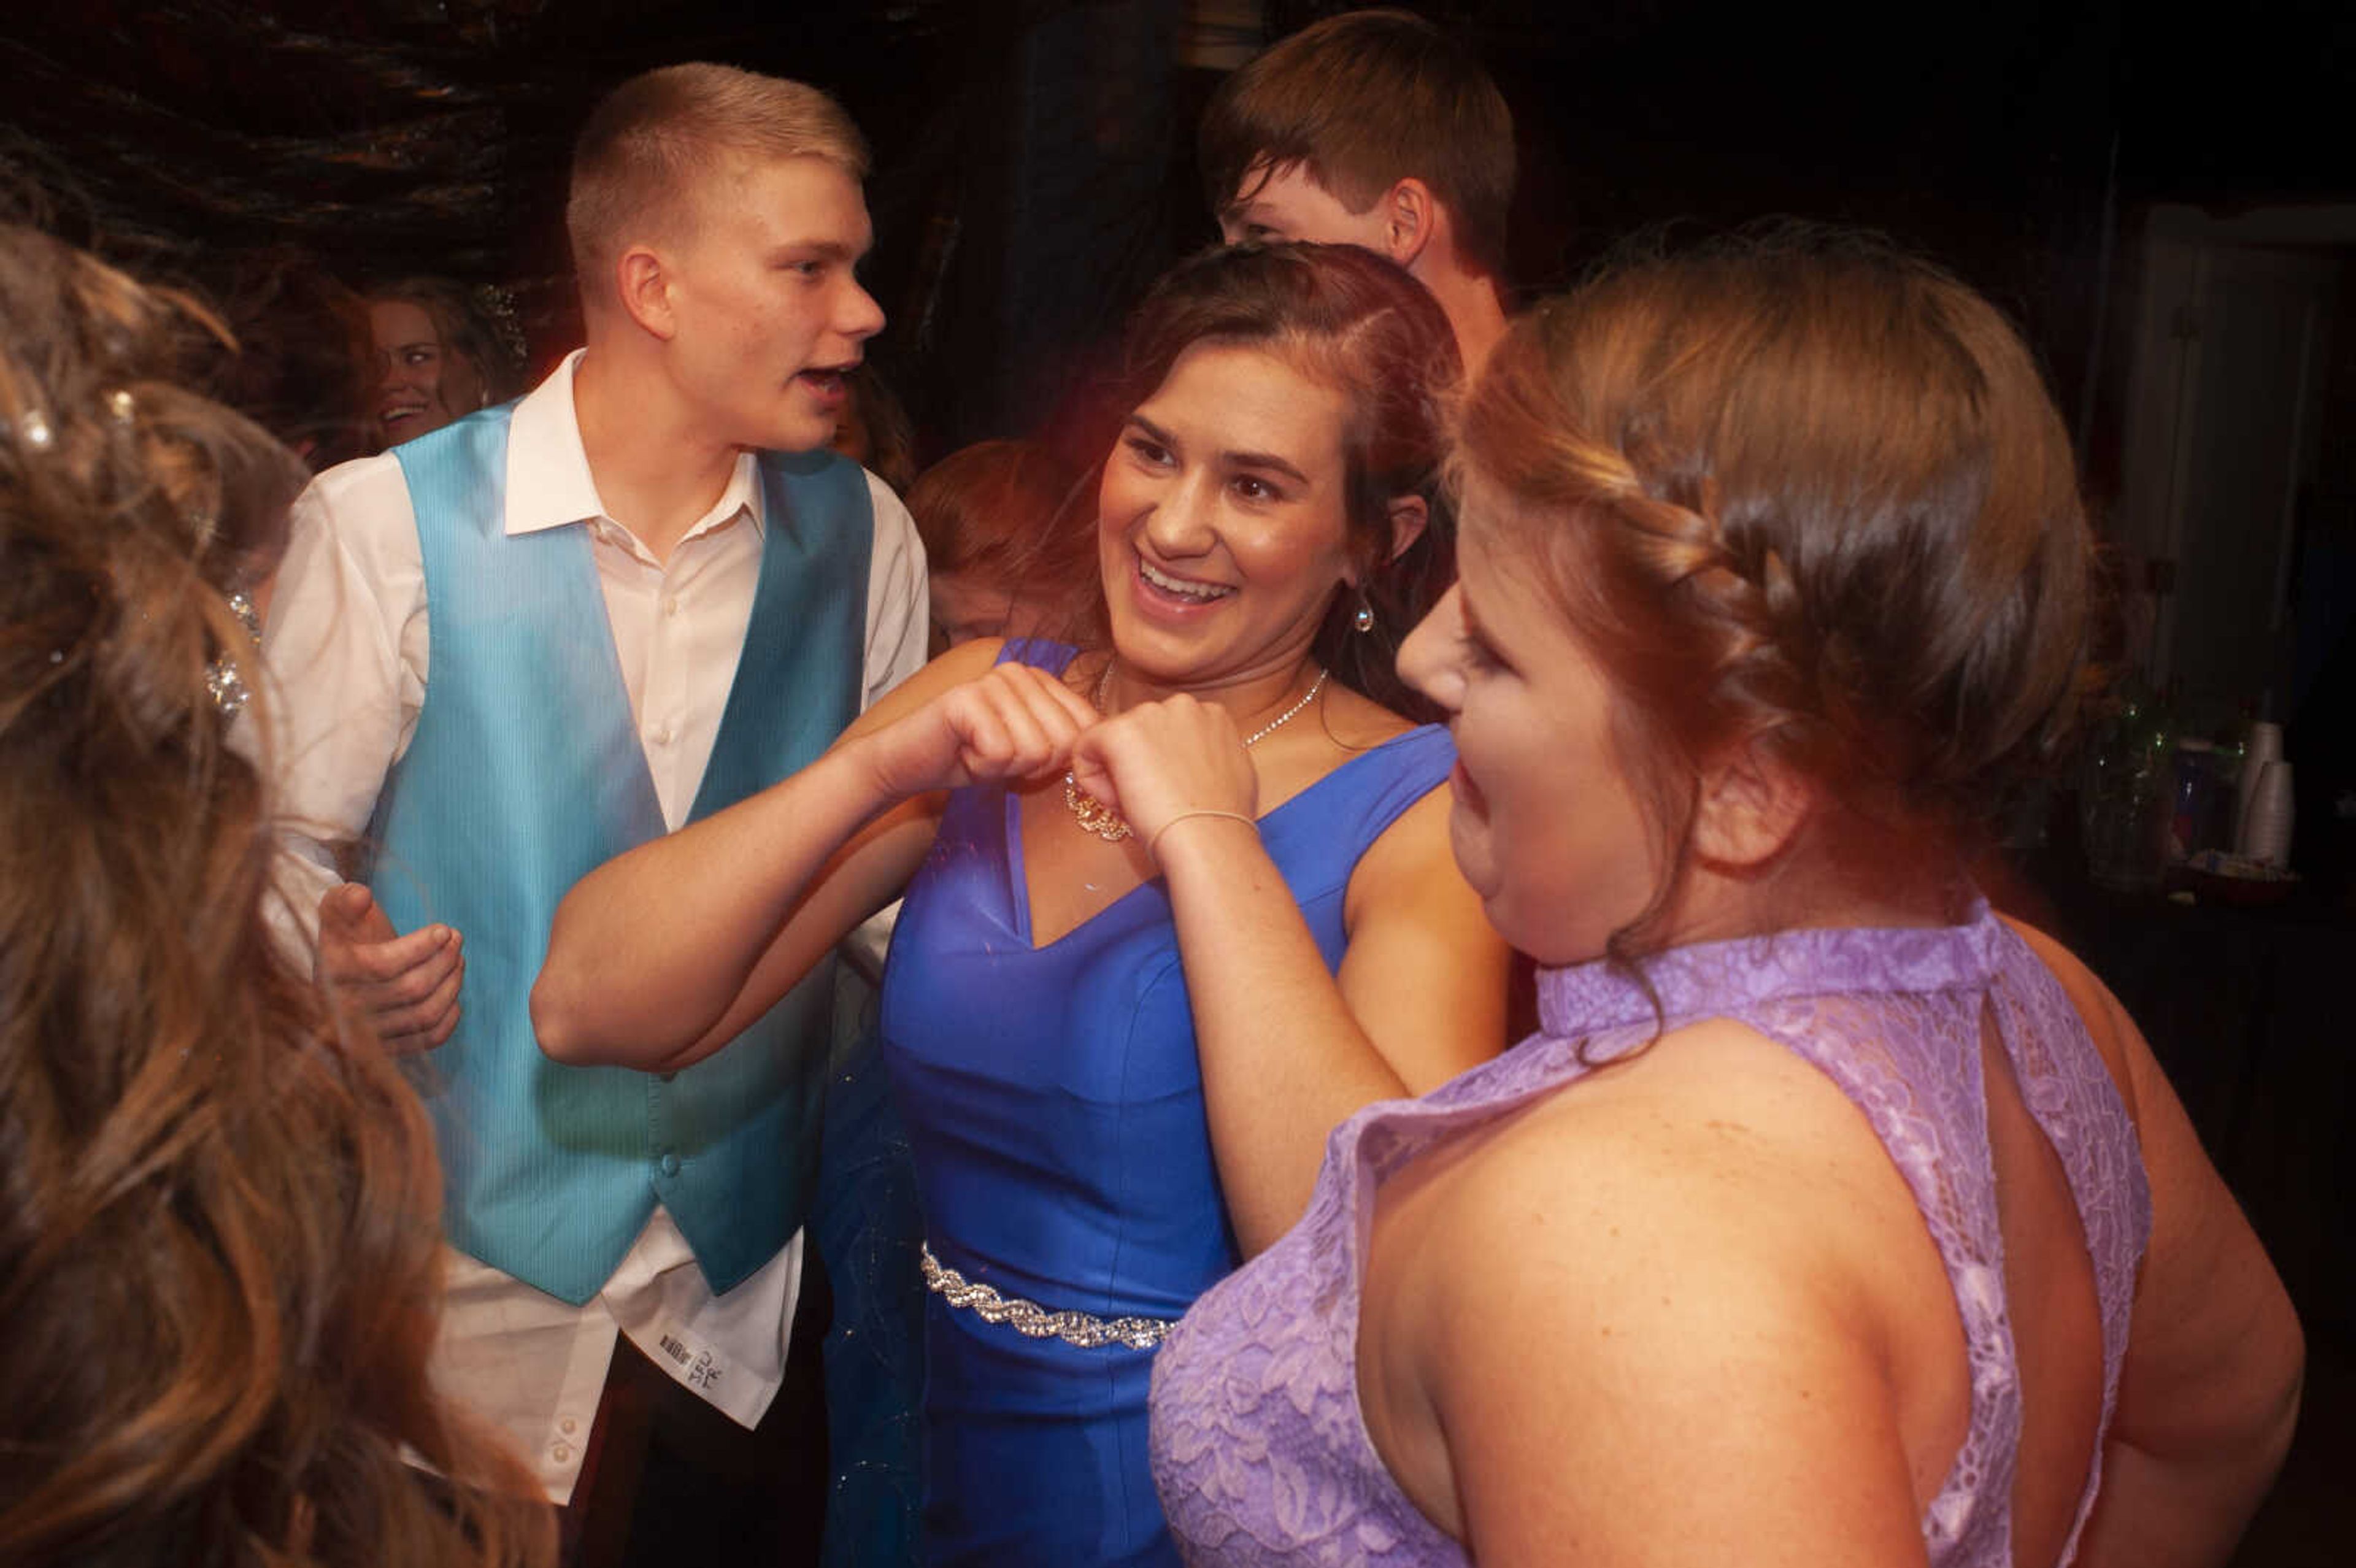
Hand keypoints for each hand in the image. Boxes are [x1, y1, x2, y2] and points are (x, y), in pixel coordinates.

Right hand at [316, 882, 462, 1051]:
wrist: (340, 978)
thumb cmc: (347, 938)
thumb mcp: (337, 913)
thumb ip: (344, 901)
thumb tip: (361, 896)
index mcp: (332, 972)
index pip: (383, 965)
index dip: (420, 947)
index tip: (445, 929)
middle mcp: (344, 1009)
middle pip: (410, 990)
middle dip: (443, 961)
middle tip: (457, 941)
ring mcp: (366, 1036)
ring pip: (423, 1015)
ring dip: (451, 986)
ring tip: (459, 961)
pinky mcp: (385, 1051)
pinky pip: (426, 1040)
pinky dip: (449, 1020)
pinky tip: (454, 997)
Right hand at [857, 662, 1098, 799]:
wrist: (911, 763)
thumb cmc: (972, 758)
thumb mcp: (1030, 751)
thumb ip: (1064, 742)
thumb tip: (1104, 748)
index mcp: (1043, 680)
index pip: (1085, 730)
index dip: (1054, 761)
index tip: (1018, 756)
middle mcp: (1021, 672)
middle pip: (1062, 744)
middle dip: (1029, 766)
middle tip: (994, 755)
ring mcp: (993, 680)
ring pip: (1034, 751)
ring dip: (1003, 768)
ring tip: (977, 752)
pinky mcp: (966, 697)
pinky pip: (1001, 754)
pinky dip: (981, 767)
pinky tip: (963, 752)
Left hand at [1068, 693, 1258, 859]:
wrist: (1210, 839)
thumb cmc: (1221, 823)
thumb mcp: (1227, 776)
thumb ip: (1205, 756)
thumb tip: (1185, 763)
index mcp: (1210, 713)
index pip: (1165, 733)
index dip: (1161, 768)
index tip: (1170, 796)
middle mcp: (1182, 704)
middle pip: (1137, 734)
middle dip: (1136, 768)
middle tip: (1150, 804)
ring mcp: (1150, 713)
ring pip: (1110, 742)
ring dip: (1116, 775)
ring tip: (1140, 806)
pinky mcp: (1119, 731)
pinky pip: (1085, 749)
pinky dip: (1092, 781)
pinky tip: (1118, 804)